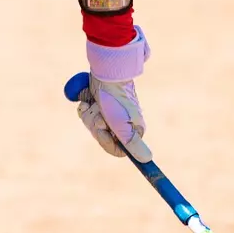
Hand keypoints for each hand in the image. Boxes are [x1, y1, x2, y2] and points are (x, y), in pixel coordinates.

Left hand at [76, 26, 150, 161]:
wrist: (107, 71)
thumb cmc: (115, 99)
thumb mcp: (123, 125)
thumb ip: (133, 144)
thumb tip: (148, 160)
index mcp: (133, 131)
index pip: (116, 150)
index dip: (106, 140)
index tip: (103, 128)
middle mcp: (123, 124)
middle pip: (102, 137)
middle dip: (96, 124)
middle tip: (100, 111)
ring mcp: (110, 114)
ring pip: (92, 125)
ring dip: (90, 114)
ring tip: (96, 103)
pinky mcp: (99, 105)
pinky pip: (87, 114)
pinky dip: (85, 107)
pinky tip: (89, 99)